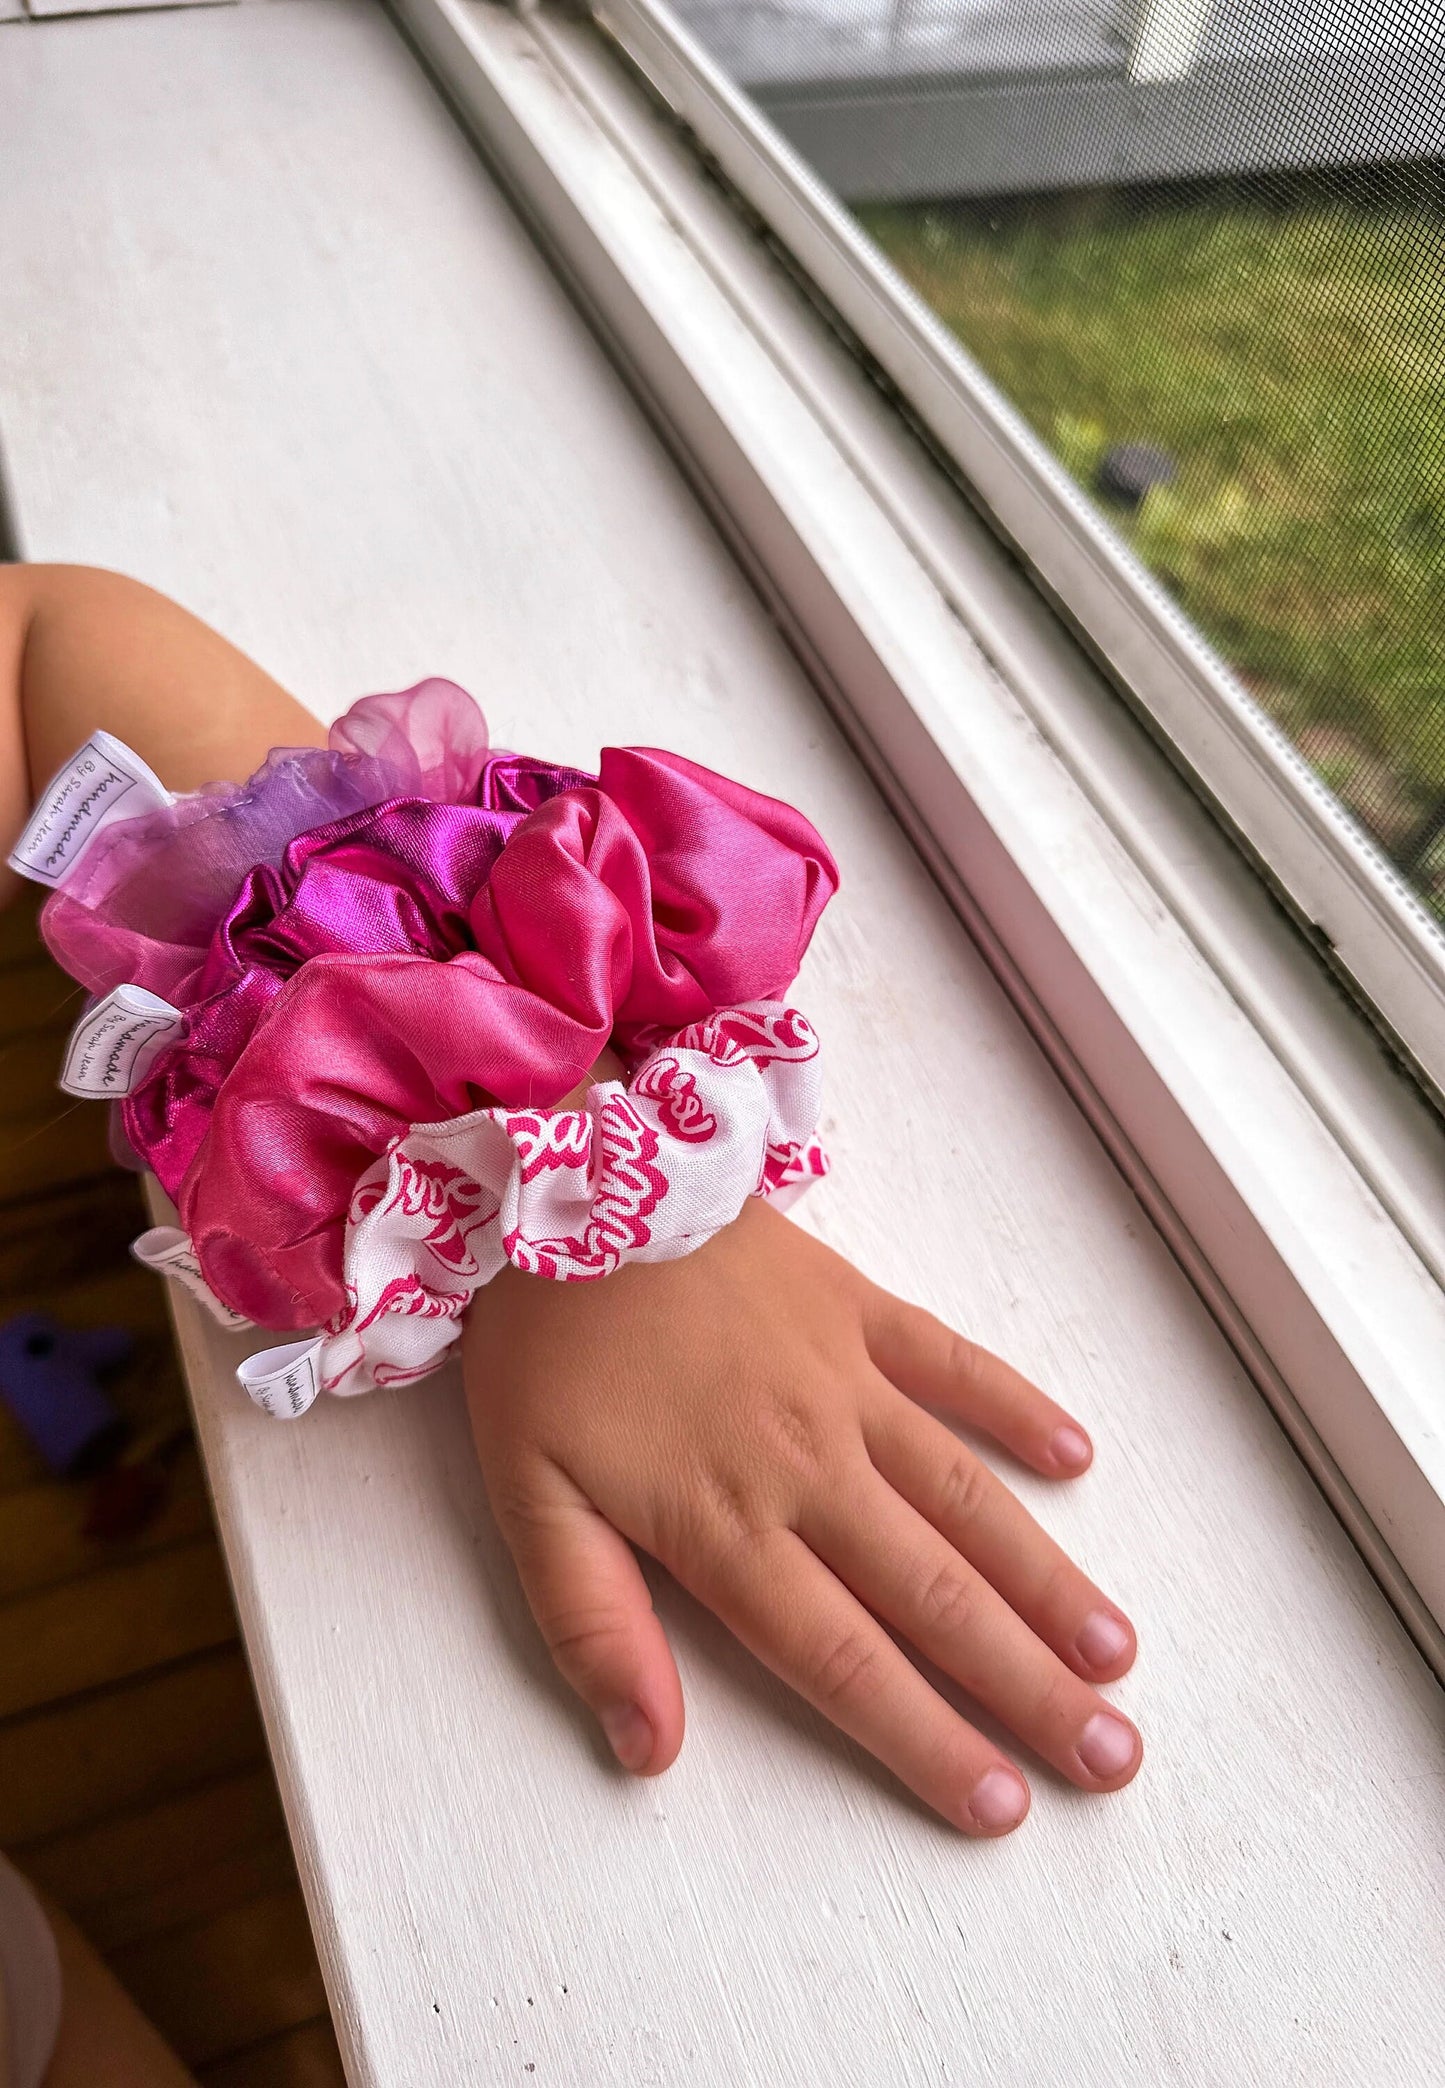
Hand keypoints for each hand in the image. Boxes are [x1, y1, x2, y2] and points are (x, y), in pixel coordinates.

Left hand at [463, 1194, 1140, 1835]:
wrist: (568, 1182)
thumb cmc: (542, 1346)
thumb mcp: (527, 1497)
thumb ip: (593, 1624)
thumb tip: (648, 1750)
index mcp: (726, 1524)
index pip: (844, 1660)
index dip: (926, 1740)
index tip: (1001, 1804)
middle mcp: (807, 1464)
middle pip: (934, 1596)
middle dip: (1028, 1687)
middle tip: (1112, 1756)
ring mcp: (843, 1381)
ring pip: (965, 1498)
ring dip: (1047, 1580)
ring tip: (1117, 1651)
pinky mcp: (856, 1307)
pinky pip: (955, 1364)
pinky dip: (1017, 1409)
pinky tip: (1075, 1457)